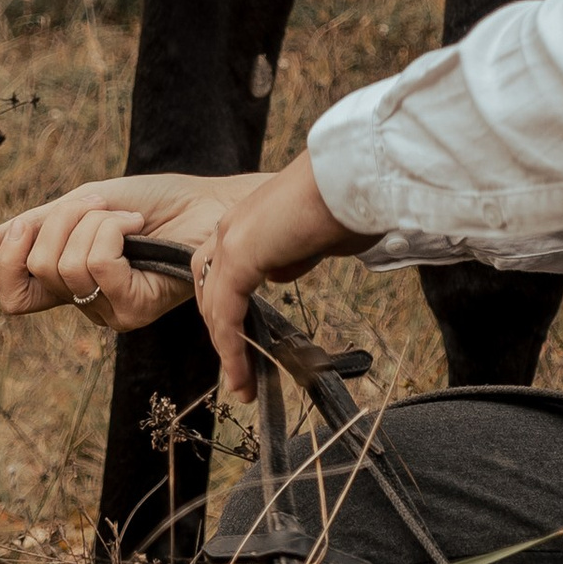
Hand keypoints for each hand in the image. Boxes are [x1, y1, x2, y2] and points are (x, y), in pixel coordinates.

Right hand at [0, 172, 258, 334]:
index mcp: (68, 280)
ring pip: (67, 266)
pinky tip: (138, 227)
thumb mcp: (85, 205)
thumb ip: (39, 225)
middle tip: (99, 205)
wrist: (208, 203)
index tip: (23, 227)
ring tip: (126, 217)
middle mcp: (85, 302)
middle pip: (38, 269)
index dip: (7, 264)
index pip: (15, 297)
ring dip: (94, 222)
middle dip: (62, 221)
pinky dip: (113, 231)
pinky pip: (98, 265)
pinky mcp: (134, 309)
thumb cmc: (156, 203)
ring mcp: (109, 310)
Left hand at [191, 153, 353, 396]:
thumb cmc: (349, 202)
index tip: (243, 338)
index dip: (226, 305)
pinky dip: (230, 347)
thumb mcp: (318, 236)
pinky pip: (225, 313)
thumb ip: (294, 255)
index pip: (223, 269)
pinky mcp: (240, 256)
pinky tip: (241, 373)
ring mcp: (232, 239)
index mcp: (250, 219)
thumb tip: (280, 273)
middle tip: (238, 369)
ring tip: (241, 384)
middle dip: (221, 331)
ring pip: (214, 304)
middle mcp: (232, 227)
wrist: (352, 178)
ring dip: (226, 348)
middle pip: (210, 288)